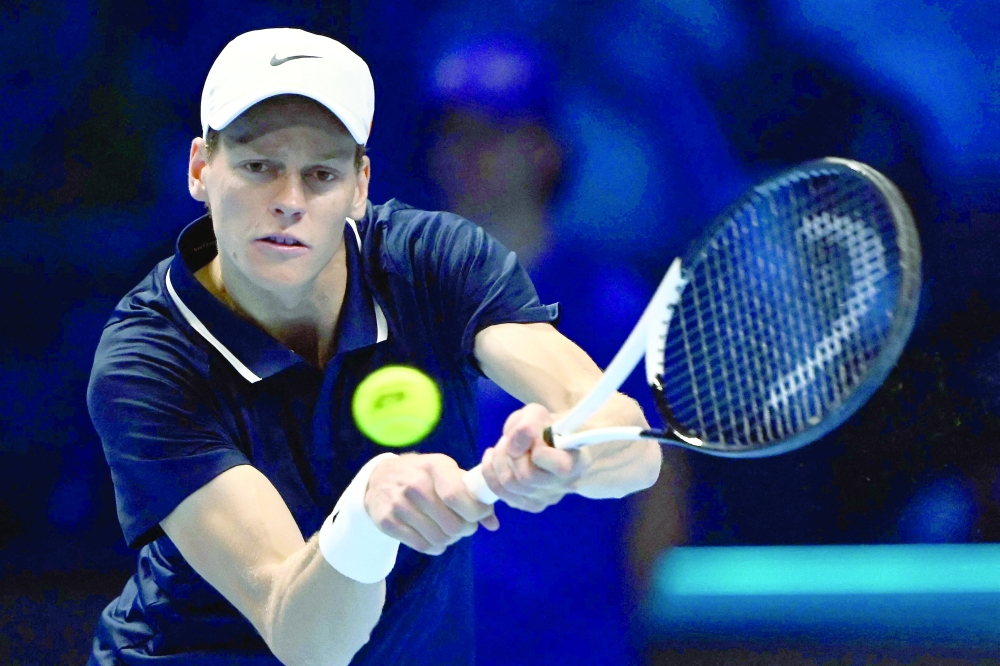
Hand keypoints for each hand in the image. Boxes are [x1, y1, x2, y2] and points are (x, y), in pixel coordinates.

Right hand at [365, 453, 498, 554]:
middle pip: (452, 524)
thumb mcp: (447, 473)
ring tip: (449, 530)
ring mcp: (398, 504)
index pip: (457, 497)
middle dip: (466, 529)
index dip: (476, 512)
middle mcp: (415, 484)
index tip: (481, 514)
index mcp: (435, 466)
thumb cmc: (424, 475)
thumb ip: (473, 494)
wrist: (380, 477)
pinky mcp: (387, 522)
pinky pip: (422, 546)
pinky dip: (434, 547)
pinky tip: (434, 536)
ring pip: (439, 539)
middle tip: (465, 525)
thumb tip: (493, 524)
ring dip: (450, 539)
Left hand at [480, 403, 588, 511]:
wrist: (550, 443)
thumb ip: (528, 425)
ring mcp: (546, 499)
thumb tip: (513, 448)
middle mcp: (564, 486)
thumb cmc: (546, 427)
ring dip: (498, 461)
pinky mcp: (528, 504)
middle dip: (509, 454)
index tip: (534, 439)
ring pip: (510, 486)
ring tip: (503, 447)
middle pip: (527, 477)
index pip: (560, 467)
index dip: (539, 451)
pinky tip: (494, 459)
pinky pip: (501, 493)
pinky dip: (490, 472)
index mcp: (577, 462)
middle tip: (509, 439)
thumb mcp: (538, 414)